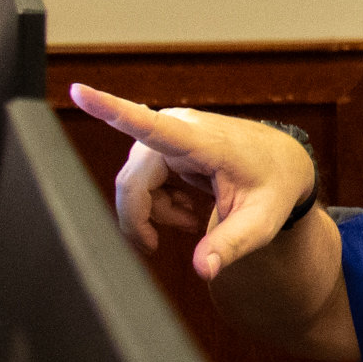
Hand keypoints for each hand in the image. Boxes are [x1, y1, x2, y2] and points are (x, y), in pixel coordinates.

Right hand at [69, 83, 313, 280]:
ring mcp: (170, 132)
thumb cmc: (274, 188)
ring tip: (192, 220)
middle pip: (133, 183)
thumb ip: (230, 245)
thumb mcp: (261, 222)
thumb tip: (203, 270)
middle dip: (142, 219)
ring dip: (155, 210)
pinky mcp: (164, 138)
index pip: (150, 125)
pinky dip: (159, 200)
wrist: (284, 163)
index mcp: (201, 140)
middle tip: (154, 247)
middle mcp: (180, 128)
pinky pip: (142, 178)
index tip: (78, 91)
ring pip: (135, 183)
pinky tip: (187, 206)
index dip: (110, 109)